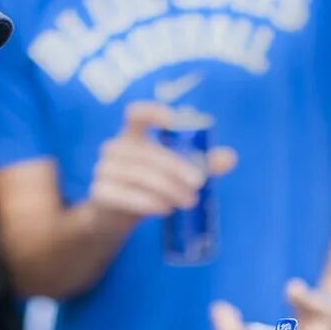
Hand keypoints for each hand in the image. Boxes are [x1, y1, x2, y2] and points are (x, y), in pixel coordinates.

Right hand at [88, 102, 236, 227]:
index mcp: (132, 136)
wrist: (116, 217)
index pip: (135, 114)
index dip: (151, 113)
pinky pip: (121, 194)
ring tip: (187, 201)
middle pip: (144, 152)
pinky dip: (144, 201)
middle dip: (174, 168)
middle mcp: (115, 149)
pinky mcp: (99, 193)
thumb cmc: (149, 187)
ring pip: (135, 174)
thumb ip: (201, 164)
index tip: (172, 119)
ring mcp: (103, 170)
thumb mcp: (175, 174)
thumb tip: (231, 157)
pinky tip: (164, 209)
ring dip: (165, 188)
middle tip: (198, 185)